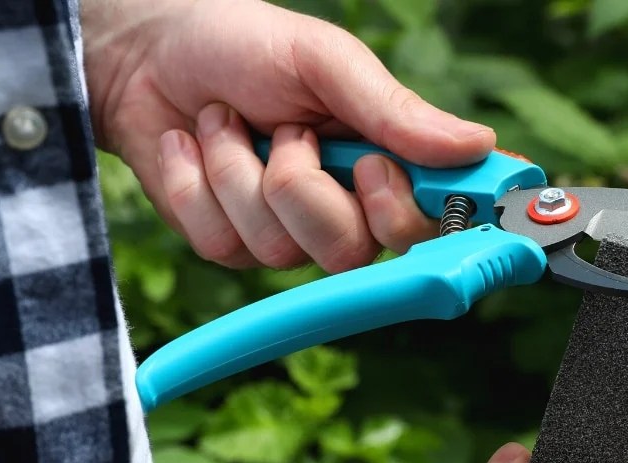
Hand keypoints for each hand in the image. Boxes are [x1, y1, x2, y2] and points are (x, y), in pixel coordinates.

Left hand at [81, 0, 494, 271]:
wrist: (149, 54)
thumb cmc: (248, 46)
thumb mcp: (325, 61)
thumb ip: (395, 110)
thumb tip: (479, 146)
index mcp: (387, 161)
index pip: (428, 224)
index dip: (407, 213)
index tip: (375, 168)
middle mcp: (346, 208)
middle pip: (352, 252)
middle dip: (303, 186)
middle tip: (289, 132)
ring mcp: (287, 235)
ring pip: (278, 248)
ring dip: (237, 171)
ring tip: (226, 121)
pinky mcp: (231, 247)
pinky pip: (223, 246)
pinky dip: (195, 184)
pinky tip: (189, 146)